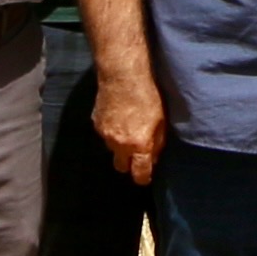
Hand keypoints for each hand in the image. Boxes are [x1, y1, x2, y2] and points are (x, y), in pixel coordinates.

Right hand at [92, 63, 165, 187]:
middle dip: (129, 165)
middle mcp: (120, 144)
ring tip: (127, 130)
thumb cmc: (147, 96)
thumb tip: (153, 157)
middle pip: (121, 167)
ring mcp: (106, 135)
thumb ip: (157, 143)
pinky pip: (104, 136)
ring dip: (119, 146)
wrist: (122, 77)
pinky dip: (111, 132)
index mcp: (139, 145)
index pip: (139, 173)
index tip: (146, 177)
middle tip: (136, 155)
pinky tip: (118, 119)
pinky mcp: (96, 124)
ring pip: (112, 150)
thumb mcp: (160, 121)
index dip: (143, 178)